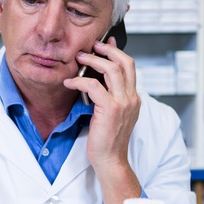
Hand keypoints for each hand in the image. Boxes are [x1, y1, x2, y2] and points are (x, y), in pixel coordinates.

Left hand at [64, 38, 141, 203]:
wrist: (111, 160)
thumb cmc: (108, 140)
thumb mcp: (113, 115)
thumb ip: (110, 96)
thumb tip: (99, 80)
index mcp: (133, 98)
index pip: (130, 66)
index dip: (117, 52)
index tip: (105, 43)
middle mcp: (132, 98)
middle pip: (125, 62)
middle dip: (107, 50)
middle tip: (91, 46)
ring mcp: (123, 103)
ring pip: (111, 69)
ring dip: (93, 61)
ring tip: (79, 59)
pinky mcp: (110, 109)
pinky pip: (94, 86)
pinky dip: (79, 81)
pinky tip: (69, 83)